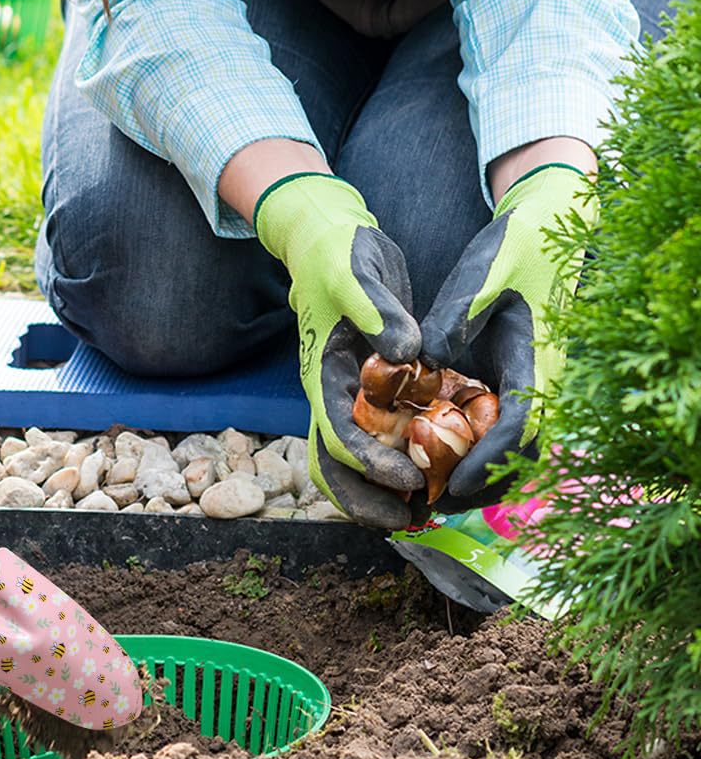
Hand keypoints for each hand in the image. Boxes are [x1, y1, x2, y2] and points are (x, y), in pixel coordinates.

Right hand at [255, 173, 424, 528]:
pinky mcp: (372, 386)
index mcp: (322, 373)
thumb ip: (378, 310)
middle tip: (410, 520)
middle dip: (366, 499)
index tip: (409, 479)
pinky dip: (402, 459)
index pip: (337, 435)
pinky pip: (382, 436)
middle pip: (335, 464)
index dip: (370, 465)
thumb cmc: (339, 253)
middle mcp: (332, 392)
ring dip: (380, 491)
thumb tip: (405, 353)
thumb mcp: (357, 273)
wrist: (328, 238)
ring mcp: (349, 392)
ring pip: (354, 460)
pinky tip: (435, 470)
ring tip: (422, 512)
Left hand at [420, 163, 596, 504]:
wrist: (546, 226)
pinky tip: (435, 451)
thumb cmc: (514, 248)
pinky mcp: (518, 375)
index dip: (489, 461)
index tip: (453, 484)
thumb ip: (454, 318)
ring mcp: (533, 381)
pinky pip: (504, 425)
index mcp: (538, 361)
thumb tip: (424, 360)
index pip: (521, 428)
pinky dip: (476, 446)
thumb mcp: (480, 275)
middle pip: (521, 454)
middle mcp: (542, 380)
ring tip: (428, 489)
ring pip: (515, 447)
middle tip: (431, 501)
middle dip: (481, 483)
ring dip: (479, 472)